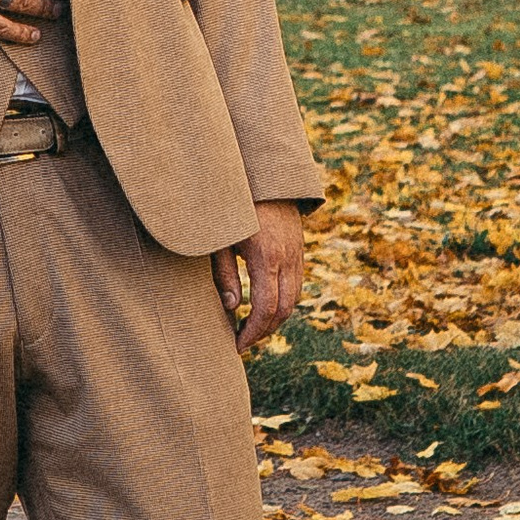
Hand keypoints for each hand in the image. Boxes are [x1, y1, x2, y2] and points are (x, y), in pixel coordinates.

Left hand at [213, 203, 303, 357]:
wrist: (264, 174)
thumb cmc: (234, 206)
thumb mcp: (221, 239)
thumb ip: (224, 274)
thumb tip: (232, 308)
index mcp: (266, 256)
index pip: (265, 308)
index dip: (253, 332)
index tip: (237, 345)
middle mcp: (287, 258)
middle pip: (284, 309)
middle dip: (264, 331)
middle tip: (243, 342)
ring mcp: (297, 253)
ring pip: (294, 299)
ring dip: (275, 319)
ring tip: (252, 328)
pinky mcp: (299, 249)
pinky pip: (296, 284)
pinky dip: (283, 302)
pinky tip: (264, 306)